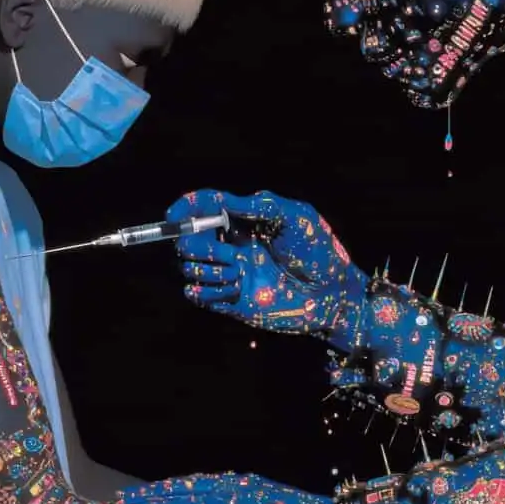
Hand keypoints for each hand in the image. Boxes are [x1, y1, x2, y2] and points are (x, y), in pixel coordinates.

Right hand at [169, 190, 367, 344]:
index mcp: (244, 219)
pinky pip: (195, 294)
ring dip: (208, 269)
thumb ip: (260, 206)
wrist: (331, 295)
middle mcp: (231, 244)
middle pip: (186, 237)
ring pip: (187, 267)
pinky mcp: (226, 300)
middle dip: (195, 243)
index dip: (184, 209)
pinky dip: (209, 291)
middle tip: (227, 253)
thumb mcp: (296, 217)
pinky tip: (237, 290)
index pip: (203, 207)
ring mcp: (227, 272)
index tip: (173, 217)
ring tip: (241, 273)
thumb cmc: (319, 252)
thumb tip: (223, 203)